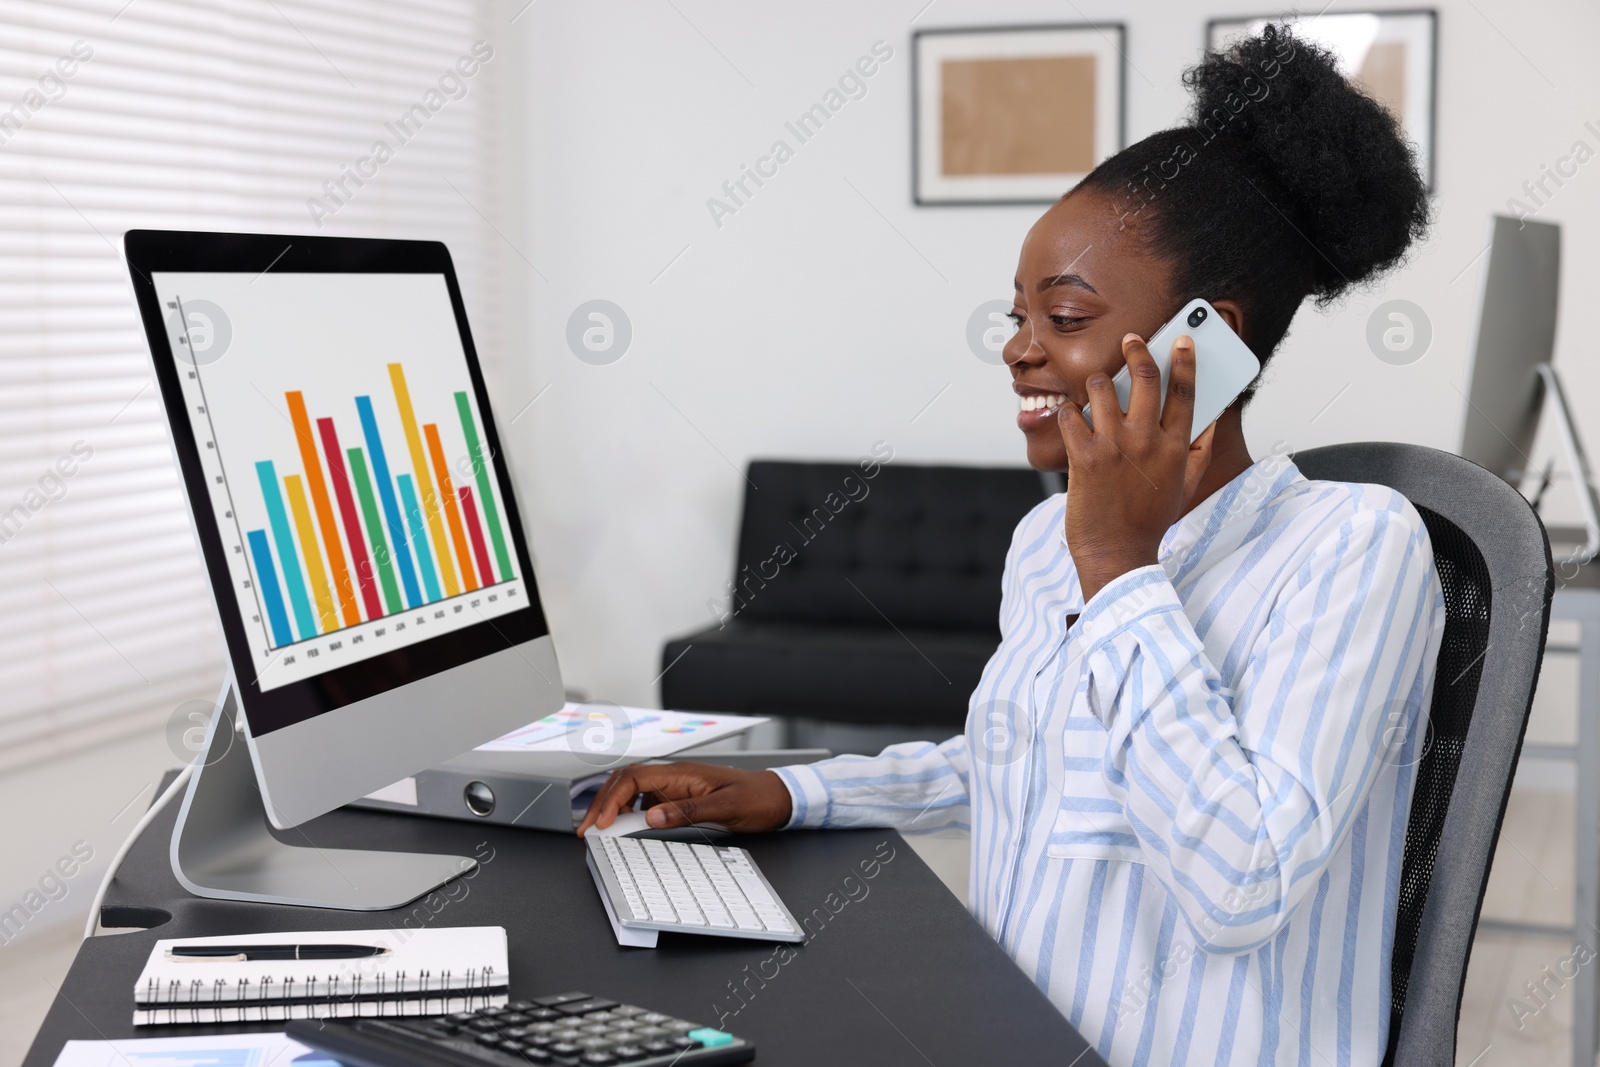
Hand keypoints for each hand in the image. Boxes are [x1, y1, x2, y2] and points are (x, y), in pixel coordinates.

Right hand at [575, 762, 792, 836]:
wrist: (777, 798)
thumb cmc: (756, 798)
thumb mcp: (725, 808)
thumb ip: (687, 811)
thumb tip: (651, 816)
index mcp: (683, 773)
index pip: (635, 778)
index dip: (612, 799)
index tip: (600, 822)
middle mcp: (675, 776)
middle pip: (626, 781)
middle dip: (602, 802)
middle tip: (586, 829)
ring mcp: (676, 786)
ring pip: (632, 790)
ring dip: (612, 807)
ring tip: (598, 829)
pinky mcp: (679, 798)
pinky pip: (646, 801)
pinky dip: (628, 813)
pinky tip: (624, 827)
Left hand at [1057, 332, 1216, 600]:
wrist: (1118, 553)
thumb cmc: (1150, 521)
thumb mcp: (1185, 487)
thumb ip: (1198, 453)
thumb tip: (1209, 424)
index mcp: (1176, 447)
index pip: (1186, 391)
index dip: (1185, 360)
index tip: (1182, 341)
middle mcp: (1147, 441)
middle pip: (1146, 378)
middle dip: (1138, 350)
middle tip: (1131, 339)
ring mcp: (1114, 447)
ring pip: (1103, 388)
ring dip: (1097, 382)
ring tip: (1096, 388)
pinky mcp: (1083, 456)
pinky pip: (1071, 415)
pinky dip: (1068, 411)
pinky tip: (1071, 417)